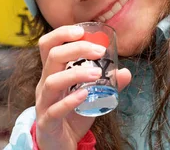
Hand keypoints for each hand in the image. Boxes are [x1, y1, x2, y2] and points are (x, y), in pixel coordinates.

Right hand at [34, 25, 131, 149]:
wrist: (59, 146)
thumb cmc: (71, 116)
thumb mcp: (91, 97)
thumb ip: (106, 84)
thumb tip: (125, 72)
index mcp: (52, 73)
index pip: (48, 45)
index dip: (61, 34)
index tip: (82, 31)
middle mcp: (45, 84)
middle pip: (52, 57)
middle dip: (76, 49)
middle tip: (99, 51)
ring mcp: (44, 103)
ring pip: (51, 81)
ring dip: (75, 74)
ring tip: (96, 74)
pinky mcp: (47, 122)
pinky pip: (54, 109)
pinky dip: (70, 101)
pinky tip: (84, 95)